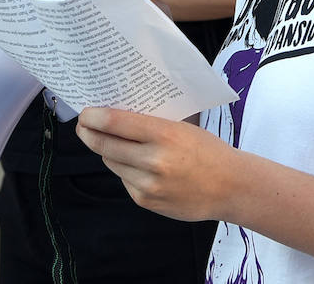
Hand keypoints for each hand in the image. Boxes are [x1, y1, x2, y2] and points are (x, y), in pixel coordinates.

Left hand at [75, 107, 240, 222]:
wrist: (230, 187)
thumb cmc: (207, 150)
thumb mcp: (182, 127)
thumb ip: (151, 123)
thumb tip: (116, 114)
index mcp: (164, 135)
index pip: (115, 123)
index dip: (93, 117)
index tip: (85, 112)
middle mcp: (153, 161)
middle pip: (105, 145)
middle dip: (88, 133)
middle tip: (83, 126)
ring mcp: (149, 185)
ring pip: (112, 163)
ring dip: (107, 151)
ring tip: (109, 142)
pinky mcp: (147, 201)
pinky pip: (125, 180)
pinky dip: (126, 170)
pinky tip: (137, 165)